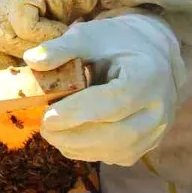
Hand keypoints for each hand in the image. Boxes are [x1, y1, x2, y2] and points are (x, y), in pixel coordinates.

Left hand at [0, 0, 98, 79]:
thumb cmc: (62, 5)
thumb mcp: (38, 36)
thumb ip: (21, 54)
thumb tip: (10, 86)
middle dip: (14, 68)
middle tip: (41, 66)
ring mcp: (0, 2)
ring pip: (10, 46)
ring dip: (39, 49)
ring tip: (59, 36)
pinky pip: (28, 32)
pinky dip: (50, 35)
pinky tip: (62, 26)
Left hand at [24, 11, 183, 166]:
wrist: (152, 56)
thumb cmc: (117, 43)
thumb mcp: (90, 36)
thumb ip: (62, 48)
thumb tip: (32, 59)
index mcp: (148, 76)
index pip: (116, 101)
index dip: (80, 112)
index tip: (47, 117)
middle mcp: (159, 109)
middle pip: (118, 134)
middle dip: (75, 136)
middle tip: (44, 129)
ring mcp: (157, 131)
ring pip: (117, 151)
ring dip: (79, 148)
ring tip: (53, 134)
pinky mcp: (147, 145)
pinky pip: (116, 156)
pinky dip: (89, 152)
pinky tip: (69, 139)